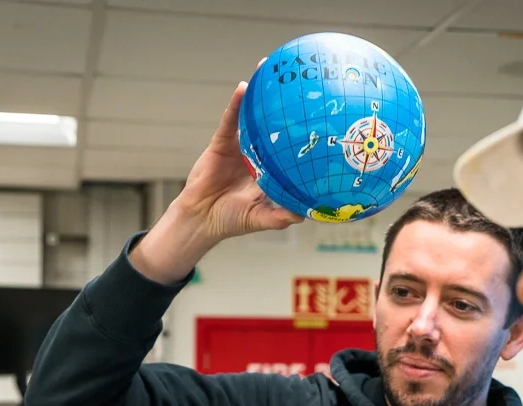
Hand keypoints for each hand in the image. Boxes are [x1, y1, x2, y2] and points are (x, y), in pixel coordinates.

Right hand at [175, 77, 303, 241]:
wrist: (200, 218)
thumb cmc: (231, 220)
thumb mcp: (260, 219)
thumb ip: (279, 218)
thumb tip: (303, 216)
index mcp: (271, 171)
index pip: (290, 149)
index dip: (303, 134)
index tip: (321, 118)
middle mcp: (258, 155)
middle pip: (275, 127)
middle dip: (285, 105)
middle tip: (302, 84)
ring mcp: (240, 146)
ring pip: (252, 118)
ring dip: (260, 95)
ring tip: (271, 69)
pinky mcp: (221, 143)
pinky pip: (230, 121)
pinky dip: (236, 105)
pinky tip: (244, 88)